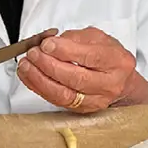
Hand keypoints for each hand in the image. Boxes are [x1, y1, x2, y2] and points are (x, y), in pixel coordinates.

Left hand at [17, 27, 147, 111]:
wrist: (121, 81)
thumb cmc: (108, 57)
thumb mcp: (99, 38)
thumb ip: (75, 38)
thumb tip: (51, 42)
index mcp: (117, 61)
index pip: (90, 57)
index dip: (65, 51)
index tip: (47, 44)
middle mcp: (110, 83)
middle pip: (76, 78)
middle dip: (49, 65)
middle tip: (34, 54)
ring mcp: (97, 100)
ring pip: (64, 94)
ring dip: (40, 79)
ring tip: (26, 65)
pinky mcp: (83, 110)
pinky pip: (57, 101)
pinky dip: (39, 88)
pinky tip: (30, 77)